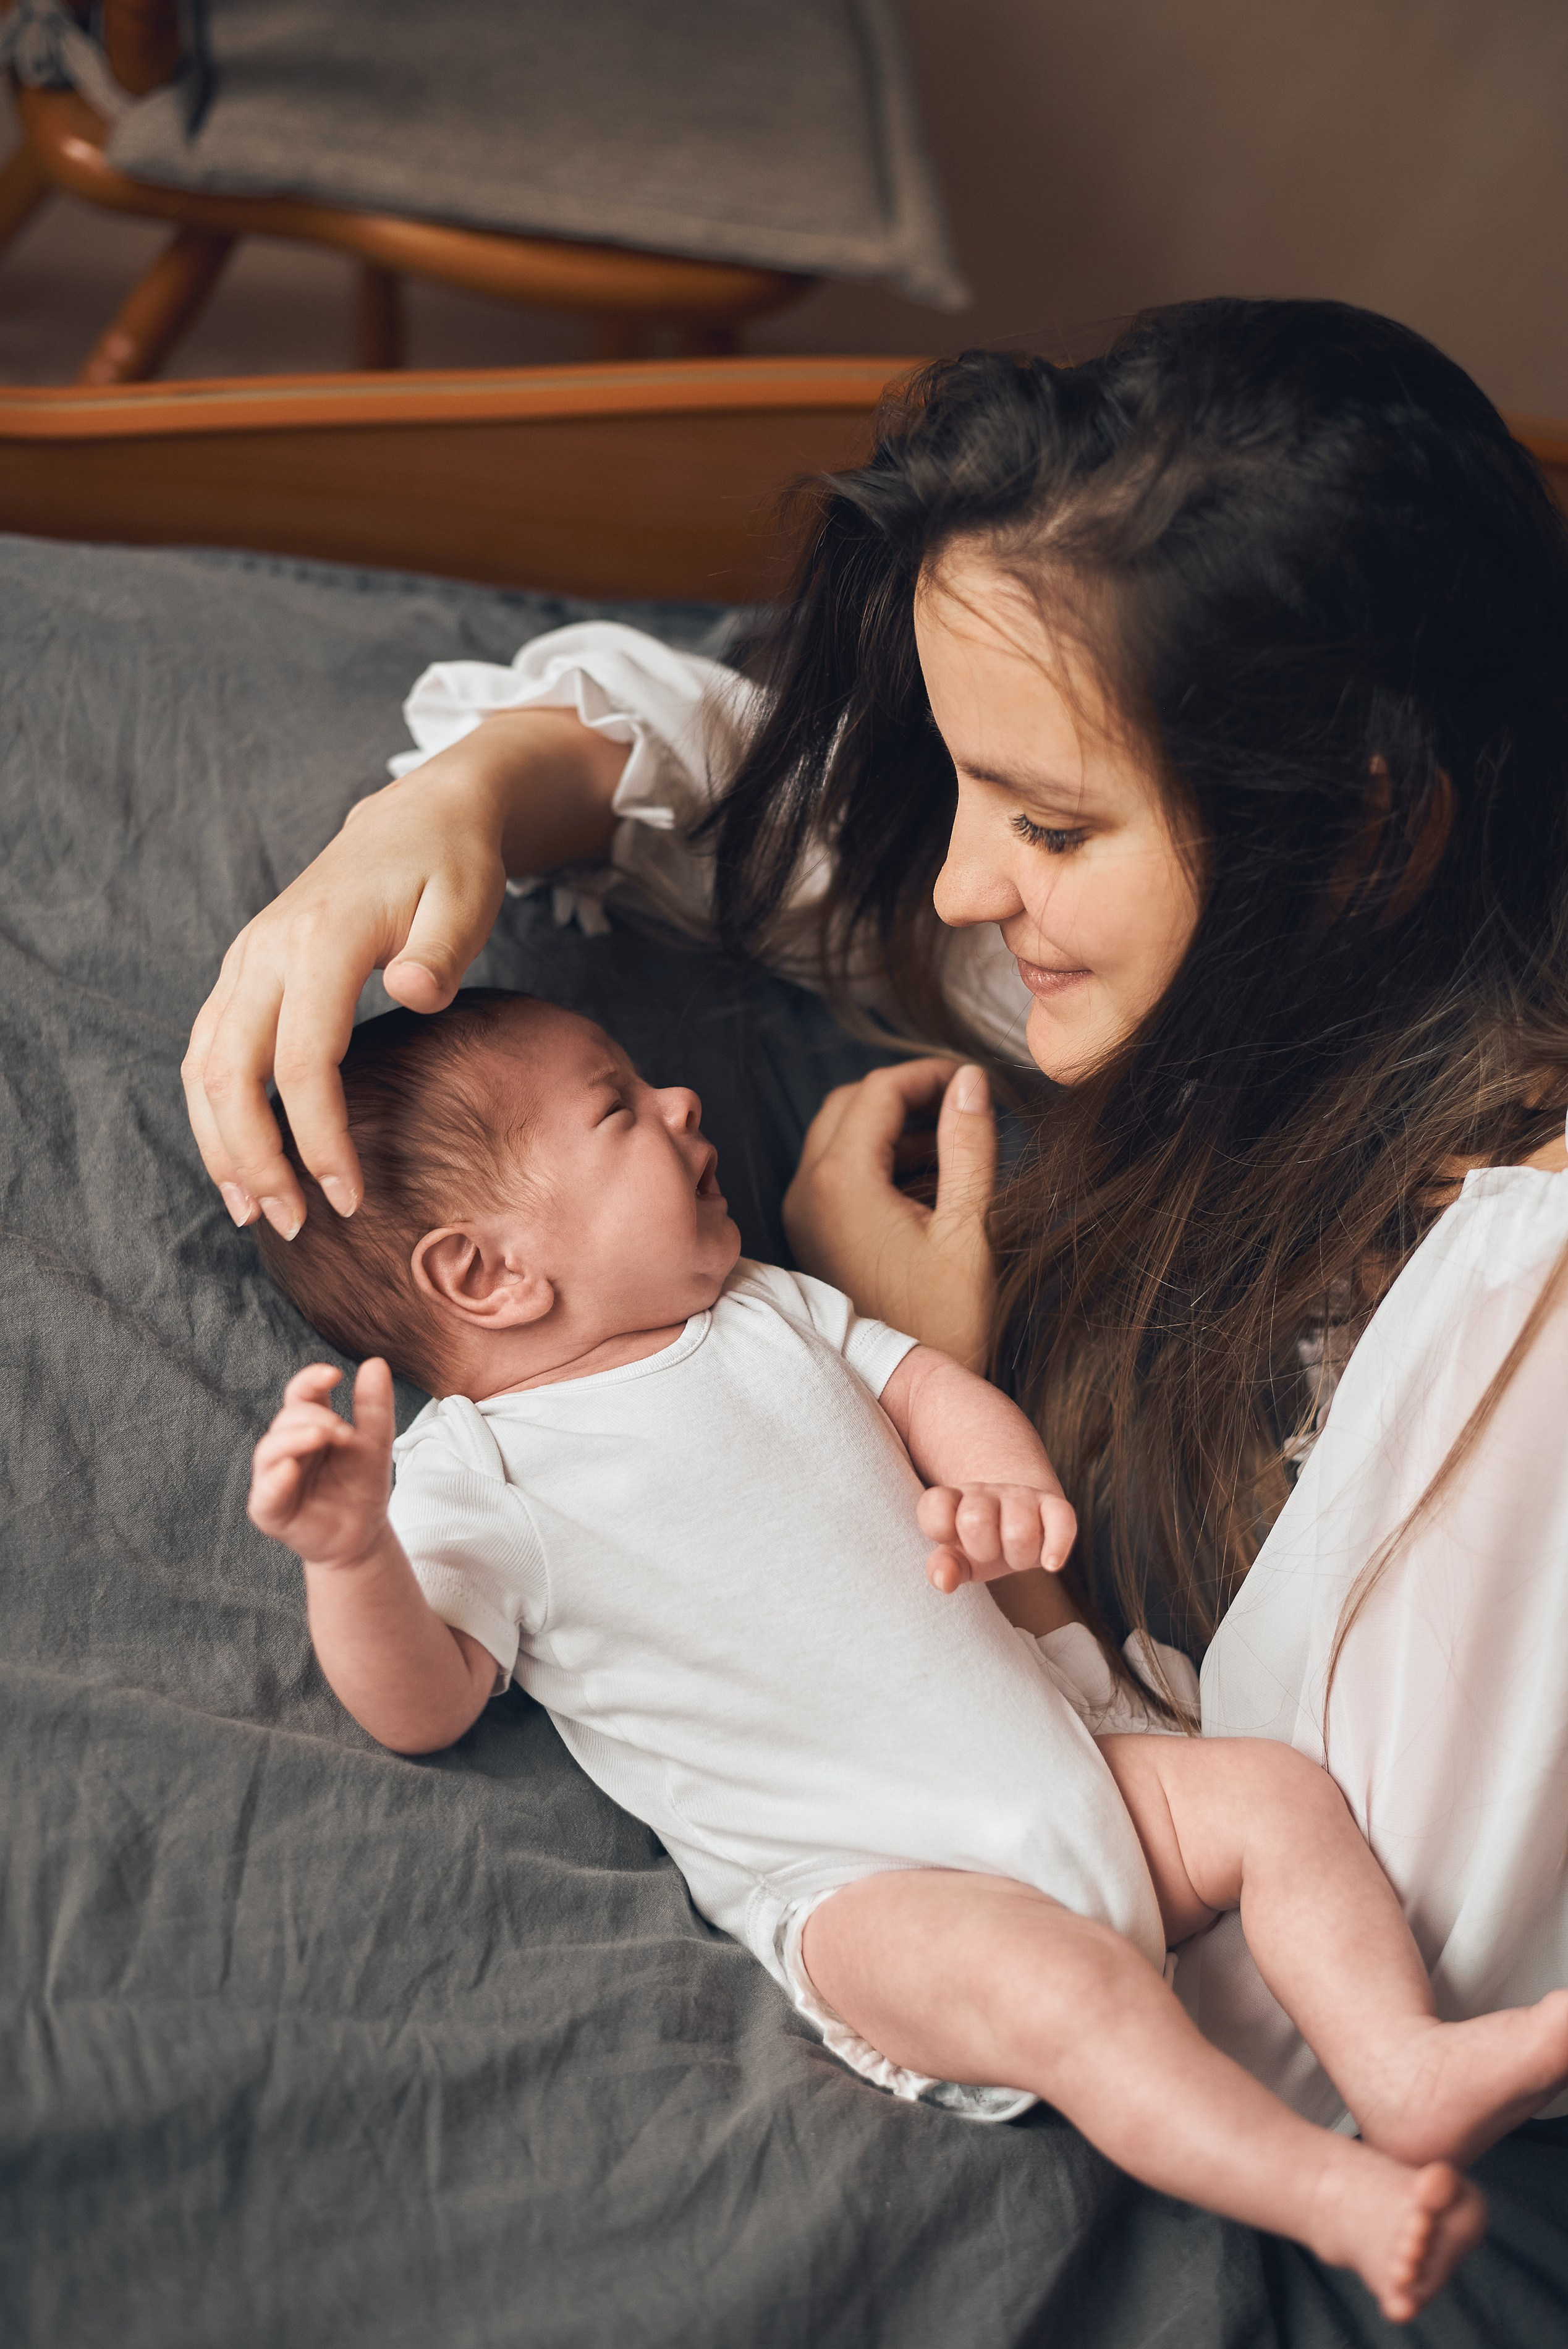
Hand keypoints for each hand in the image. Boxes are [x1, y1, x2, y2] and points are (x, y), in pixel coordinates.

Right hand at [182, 710, 625, 1238]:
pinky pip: (208, 1050)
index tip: (348, 1199)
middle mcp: (266, 949)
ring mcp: (246, 959)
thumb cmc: (451, 866)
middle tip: (289, 1227)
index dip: (319, 1138)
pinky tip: (239, 1161)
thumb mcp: (467, 899)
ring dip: (220, 1144)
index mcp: (321, 939)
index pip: (303, 1062)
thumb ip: (442, 951)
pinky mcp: (244, 971)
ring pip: (203, 1065)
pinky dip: (214, 1111)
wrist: (417, 817)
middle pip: (231, 1073)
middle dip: (253, 1159)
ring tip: (252, 1212)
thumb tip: (414, 993)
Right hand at [248, 1359, 394, 1568]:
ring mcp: (274, 1478)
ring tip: (321, 1436)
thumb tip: (376, 1362)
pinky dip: (275, 1480)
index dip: (311, 1380)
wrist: (363, 1535)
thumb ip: (373, 1407)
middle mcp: (286, 1447)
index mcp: (309, 1425)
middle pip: (287, 1419)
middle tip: (344, 1431)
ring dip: (294, 1439)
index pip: (301, 1393)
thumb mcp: (375, 1444)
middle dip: (314, 1418)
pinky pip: (265, 1493)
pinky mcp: (269, 1510)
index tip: (333, 1374)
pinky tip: (290, 1469)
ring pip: (269, 1449)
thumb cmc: (361, 1485)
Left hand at [784, 1059, 996, 1365]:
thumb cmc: (944, 1318)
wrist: (908, 1383)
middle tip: (959, 1101)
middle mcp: (809, 1190)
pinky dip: (874, 1156)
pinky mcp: (809, 1232)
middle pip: (850, 1104)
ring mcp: (803, 1213)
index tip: (971, 1078)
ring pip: (838, 1134)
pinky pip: (834, 1170)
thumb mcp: (970, 1226)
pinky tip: (924, 1177)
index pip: (879, 1091)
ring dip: (890, 1125)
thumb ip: (968, 1144)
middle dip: (905, 1093)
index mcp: (843, 1181)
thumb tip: (969, 1081)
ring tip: (951, 1140)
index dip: (928, 1073)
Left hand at [916, 1482, 1077, 1594]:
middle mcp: (986, 1492)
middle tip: (990, 1552)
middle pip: (975, 1520)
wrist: (1017, 1522)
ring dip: (1018, 1556)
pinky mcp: (1053, 1505)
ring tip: (1016, 1556)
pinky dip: (1056, 1547)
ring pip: (1019, 1529)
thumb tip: (944, 1582)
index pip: (936, 1505)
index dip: (940, 1529)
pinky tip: (1049, 1565)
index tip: (951, 1541)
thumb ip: (945, 1566)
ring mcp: (1020, 1496)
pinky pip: (1061, 1519)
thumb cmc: (981, 1544)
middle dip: (982, 1549)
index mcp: (955, 1500)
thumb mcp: (958, 1558)